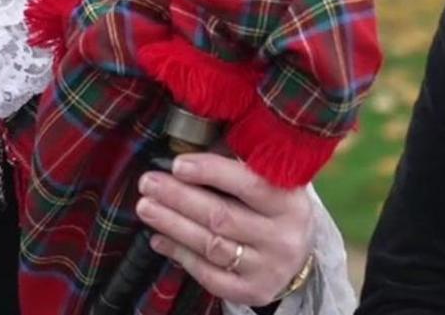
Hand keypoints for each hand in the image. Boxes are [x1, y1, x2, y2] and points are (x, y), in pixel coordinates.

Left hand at [136, 152, 312, 306]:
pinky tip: (160, 239)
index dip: (211, 172)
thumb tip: (186, 153)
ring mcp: (268, 268)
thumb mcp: (271, 182)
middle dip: (179, 198)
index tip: (177, 164)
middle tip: (149, 183)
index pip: (249, 184)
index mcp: (291, 202)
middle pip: (222, 216)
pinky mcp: (252, 292)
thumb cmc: (274, 207)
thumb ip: (238, 165)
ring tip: (146, 207)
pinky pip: (209, 274)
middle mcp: (283, 237)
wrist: (297, 256)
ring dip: (173, 225)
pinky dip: (180, 254)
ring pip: (211, 245)